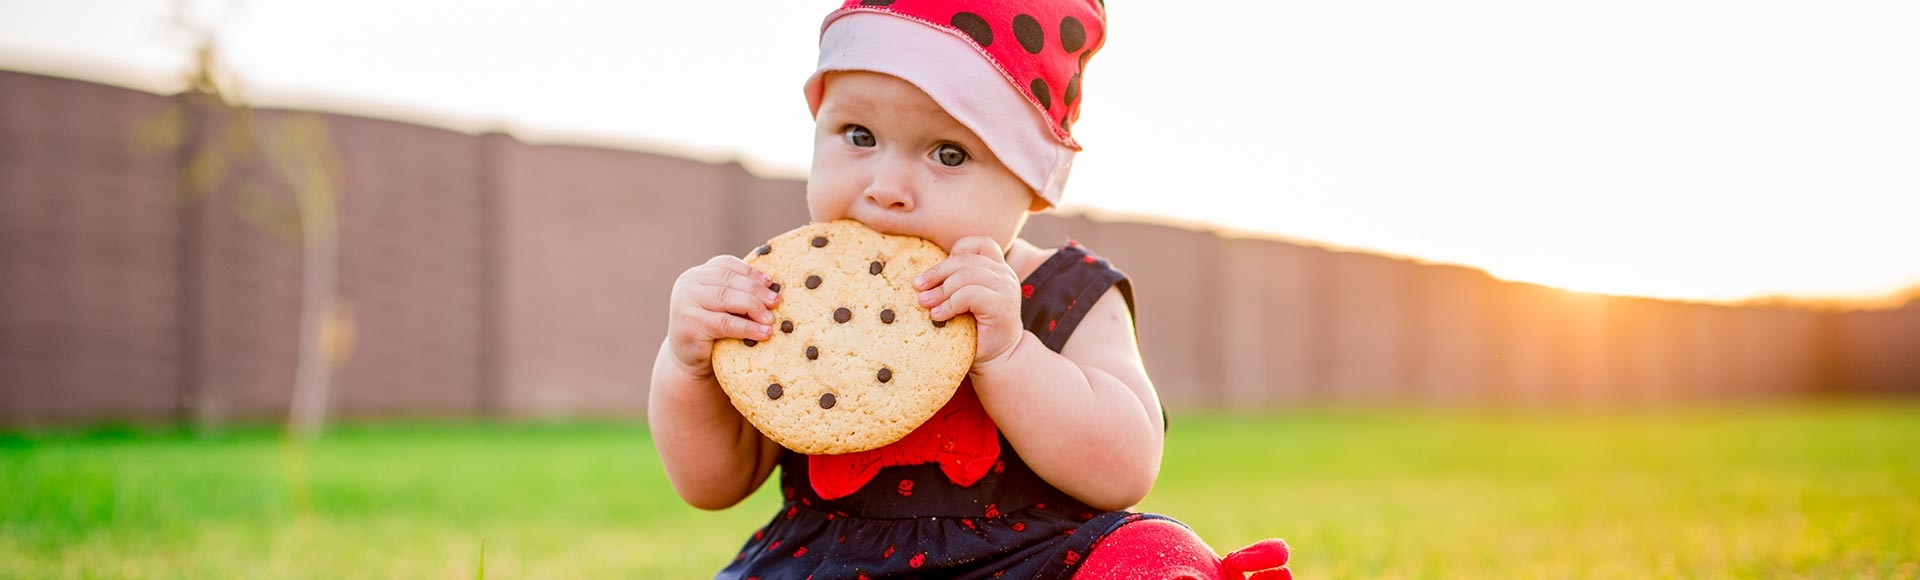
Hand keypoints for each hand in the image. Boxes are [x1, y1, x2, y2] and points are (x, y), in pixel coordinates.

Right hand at [665, 255, 780, 377]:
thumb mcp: (723, 307)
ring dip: (753, 307)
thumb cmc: (712, 331)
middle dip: (756, 290)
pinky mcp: (690, 324)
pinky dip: (747, 327)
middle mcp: (688, 284)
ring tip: (771, 319)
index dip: (750, 272)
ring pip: (726, 298)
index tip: (771, 283)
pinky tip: (763, 332)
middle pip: (728, 280)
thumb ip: (739, 293)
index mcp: (697, 274)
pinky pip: (725, 323)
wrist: (689, 361)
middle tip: (776, 301)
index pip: (726, 265)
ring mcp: (685, 302)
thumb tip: (774, 289)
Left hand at [915, 236, 1022, 370]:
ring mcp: (1006, 289)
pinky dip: (949, 304)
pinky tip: (938, 315)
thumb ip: (955, 282)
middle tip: (918, 287)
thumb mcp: (965, 300)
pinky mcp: (1002, 306)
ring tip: (924, 303)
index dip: (956, 251)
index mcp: (998, 269)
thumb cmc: (977, 331)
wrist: (999, 360)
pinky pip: (969, 295)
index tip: (937, 273)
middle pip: (966, 260)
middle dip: (937, 273)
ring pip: (966, 276)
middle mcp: (1005, 275)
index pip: (979, 244)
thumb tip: (921, 277)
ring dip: (940, 290)